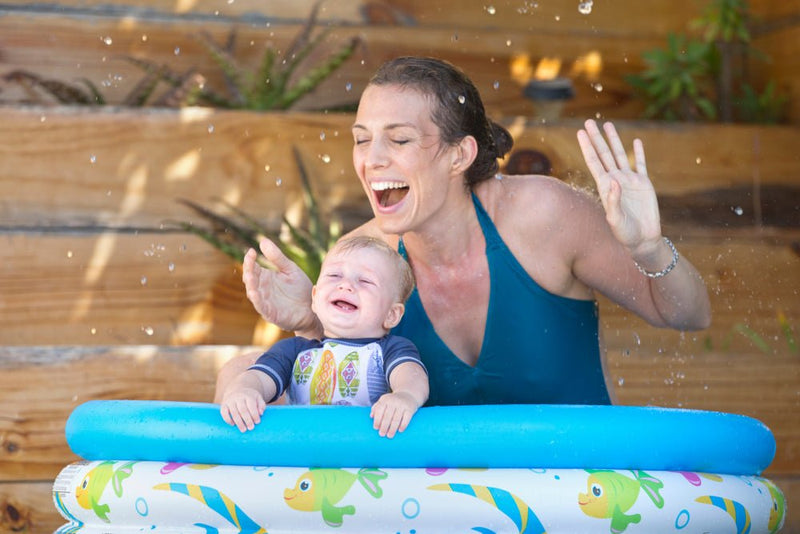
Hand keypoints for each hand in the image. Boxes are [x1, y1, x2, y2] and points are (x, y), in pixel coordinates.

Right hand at [220, 388, 266, 431]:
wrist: (237, 390)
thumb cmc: (250, 397)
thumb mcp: (258, 398)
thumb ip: (261, 405)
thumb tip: (261, 413)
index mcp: (248, 396)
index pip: (251, 406)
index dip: (254, 414)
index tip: (257, 422)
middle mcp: (238, 397)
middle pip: (243, 410)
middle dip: (247, 420)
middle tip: (251, 428)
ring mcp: (230, 401)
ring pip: (234, 412)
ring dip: (239, 422)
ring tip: (243, 430)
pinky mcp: (223, 405)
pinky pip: (224, 413)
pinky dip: (228, 419)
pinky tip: (233, 424)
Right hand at [243, 238, 316, 332]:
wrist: (312, 308)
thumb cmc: (300, 289)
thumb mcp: (290, 269)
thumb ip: (277, 257)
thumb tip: (262, 240)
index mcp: (265, 277)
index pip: (252, 267)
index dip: (249, 260)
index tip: (251, 251)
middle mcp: (262, 289)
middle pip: (250, 279)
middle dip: (248, 271)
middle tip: (249, 262)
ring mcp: (265, 302)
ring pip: (253, 293)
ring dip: (251, 286)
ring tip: (250, 277)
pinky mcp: (271, 314)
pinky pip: (261, 307)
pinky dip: (257, 301)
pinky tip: (255, 294)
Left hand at [370, 391, 419, 438]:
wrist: (408, 395)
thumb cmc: (393, 401)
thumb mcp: (384, 401)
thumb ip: (376, 407)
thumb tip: (371, 416)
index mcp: (385, 399)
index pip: (379, 410)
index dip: (377, 420)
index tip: (376, 428)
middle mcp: (393, 401)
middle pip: (387, 416)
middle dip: (384, 426)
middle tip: (381, 434)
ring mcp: (402, 405)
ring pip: (396, 419)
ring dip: (392, 429)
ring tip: (390, 435)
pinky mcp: (410, 409)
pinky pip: (406, 418)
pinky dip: (403, 425)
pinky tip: (400, 430)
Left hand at [577, 120, 662, 255]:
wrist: (642, 240)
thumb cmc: (624, 234)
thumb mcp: (615, 220)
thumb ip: (613, 201)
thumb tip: (613, 180)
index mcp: (605, 187)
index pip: (594, 162)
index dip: (587, 147)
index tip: (580, 133)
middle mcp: (615, 180)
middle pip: (604, 154)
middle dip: (596, 138)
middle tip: (589, 121)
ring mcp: (630, 180)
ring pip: (620, 155)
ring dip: (614, 140)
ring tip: (607, 125)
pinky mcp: (644, 184)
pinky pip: (641, 164)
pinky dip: (638, 153)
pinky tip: (635, 141)